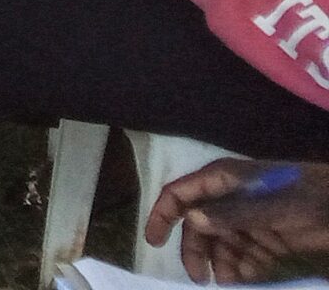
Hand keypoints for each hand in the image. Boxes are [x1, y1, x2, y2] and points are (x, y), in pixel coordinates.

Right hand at [150, 160, 328, 284]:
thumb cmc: (307, 197)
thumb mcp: (270, 204)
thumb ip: (232, 212)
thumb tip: (191, 220)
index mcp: (222, 181)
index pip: (180, 194)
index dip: (162, 215)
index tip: (153, 242)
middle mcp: (229, 199)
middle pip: (198, 226)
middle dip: (197, 252)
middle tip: (201, 279)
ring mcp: (247, 220)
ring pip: (221, 245)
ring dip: (221, 265)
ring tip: (231, 282)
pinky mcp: (265, 238)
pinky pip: (244, 256)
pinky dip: (242, 269)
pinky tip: (248, 278)